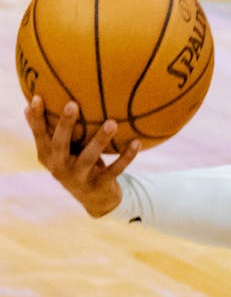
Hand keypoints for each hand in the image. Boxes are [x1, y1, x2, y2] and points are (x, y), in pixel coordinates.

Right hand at [24, 96, 137, 216]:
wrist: (95, 199)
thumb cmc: (75, 164)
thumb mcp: (60, 151)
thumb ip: (47, 132)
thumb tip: (27, 105)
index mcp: (48, 157)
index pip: (39, 135)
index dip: (36, 118)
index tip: (38, 97)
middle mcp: (60, 168)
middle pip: (60, 144)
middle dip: (66, 124)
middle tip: (73, 104)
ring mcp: (79, 178)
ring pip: (89, 157)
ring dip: (101, 139)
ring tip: (112, 122)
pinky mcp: (99, 185)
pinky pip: (115, 169)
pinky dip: (127, 157)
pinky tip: (137, 142)